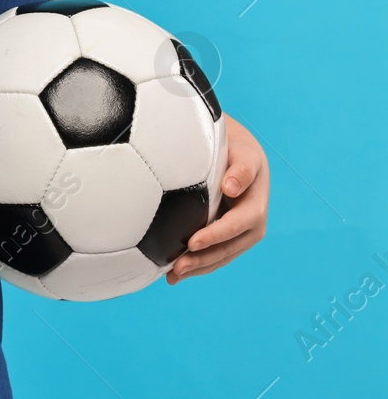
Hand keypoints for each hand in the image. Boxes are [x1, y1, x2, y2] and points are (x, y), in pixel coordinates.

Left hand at [168, 112, 267, 283]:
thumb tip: (231, 187)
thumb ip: (240, 169)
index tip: (192, 242)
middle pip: (228, 248)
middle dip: (203, 260)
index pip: (236, 225)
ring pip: (220, 257)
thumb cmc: (236, 151)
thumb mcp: (243, 155)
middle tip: (177, 267)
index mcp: (255, 206)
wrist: (238, 156)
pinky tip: (174, 275)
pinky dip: (196, 266)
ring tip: (172, 277)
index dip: (216, 235)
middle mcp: (251, 226)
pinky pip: (214, 256)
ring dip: (198, 268)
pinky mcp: (227, 239)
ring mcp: (240, 235)